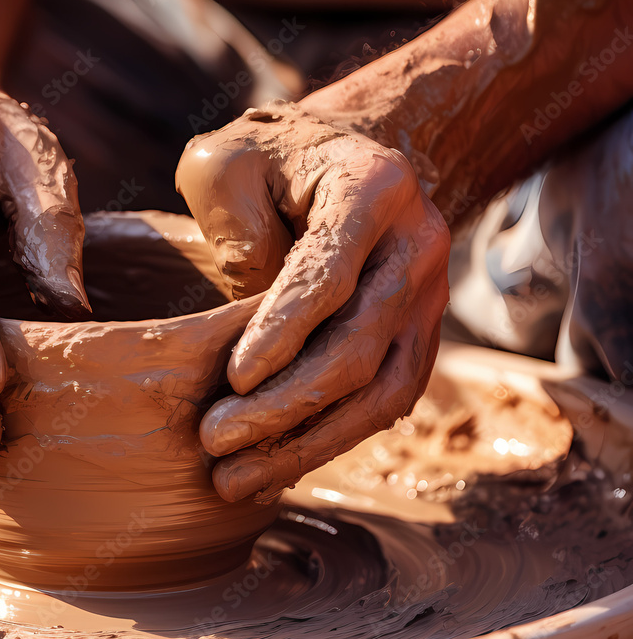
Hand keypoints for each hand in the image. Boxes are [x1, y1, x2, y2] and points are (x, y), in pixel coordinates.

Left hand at [175, 107, 449, 502]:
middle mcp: (417, 246)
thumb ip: (230, 224)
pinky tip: (273, 467)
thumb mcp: (226, 161)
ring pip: (380, 391)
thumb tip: (245, 318)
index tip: (231, 379)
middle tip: (212, 438)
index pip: (329, 275)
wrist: (337, 160)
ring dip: (306, 441)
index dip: (281, 333)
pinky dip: (329, 439)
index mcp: (374, 189)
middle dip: (284, 403)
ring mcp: (427, 297)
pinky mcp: (416, 336)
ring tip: (233, 478)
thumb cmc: (269, 159)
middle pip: (359, 345)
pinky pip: (383, 402)